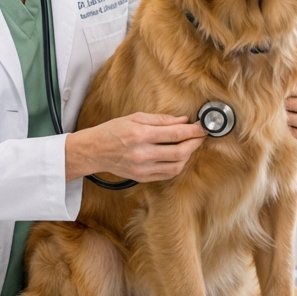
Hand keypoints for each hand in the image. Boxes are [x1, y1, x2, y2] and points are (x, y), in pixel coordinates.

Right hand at [66, 113, 206, 182]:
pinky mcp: (142, 178)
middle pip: (180, 152)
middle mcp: (142, 153)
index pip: (175, 133)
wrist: (94, 151)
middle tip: (201, 136)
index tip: (203, 127)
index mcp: (140, 134)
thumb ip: (161, 119)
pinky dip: (177, 165)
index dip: (193, 131)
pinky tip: (178, 156)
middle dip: (195, 143)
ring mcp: (142, 168)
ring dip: (187, 155)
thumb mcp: (135, 117)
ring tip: (189, 145)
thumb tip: (183, 121)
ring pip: (176, 166)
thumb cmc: (113, 131)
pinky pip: (167, 174)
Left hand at [285, 76, 296, 143]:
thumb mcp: (296, 79)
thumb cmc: (291, 88)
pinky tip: (285, 127)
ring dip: (294, 119)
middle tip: (281, 103)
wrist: (289, 104)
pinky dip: (296, 133)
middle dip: (294, 105)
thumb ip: (294, 76)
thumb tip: (283, 73)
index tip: (284, 89)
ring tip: (282, 114)